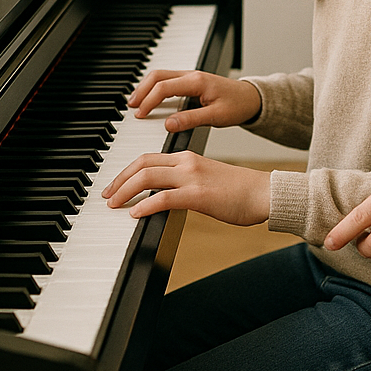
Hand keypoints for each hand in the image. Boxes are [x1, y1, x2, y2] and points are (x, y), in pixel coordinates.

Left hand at [101, 152, 271, 225]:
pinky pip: (163, 197)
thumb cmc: (240, 191)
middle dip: (119, 179)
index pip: (148, 158)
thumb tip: (165, 197)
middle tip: (107, 195)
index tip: (115, 185)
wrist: (264, 193)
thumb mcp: (207, 180)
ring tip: (114, 204)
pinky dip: (145, 205)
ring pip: (147, 177)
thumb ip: (185, 183)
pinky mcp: (198, 195)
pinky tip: (135, 213)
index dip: (127, 171)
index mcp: (188, 157)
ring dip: (125, 191)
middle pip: (142, 164)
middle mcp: (187, 162)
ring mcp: (192, 177)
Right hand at [126, 70, 261, 132]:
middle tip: (131, 106)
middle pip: (157, 75)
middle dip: (141, 90)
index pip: (164, 87)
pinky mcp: (191, 81)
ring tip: (136, 102)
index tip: (140, 114)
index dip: (149, 100)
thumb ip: (191, 120)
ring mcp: (190, 76)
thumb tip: (167, 125)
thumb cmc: (237, 106)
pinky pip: (167, 79)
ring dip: (146, 87)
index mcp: (197, 82)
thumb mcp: (216, 117)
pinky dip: (154, 87)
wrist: (252, 98)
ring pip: (160, 75)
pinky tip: (150, 98)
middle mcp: (191, 75)